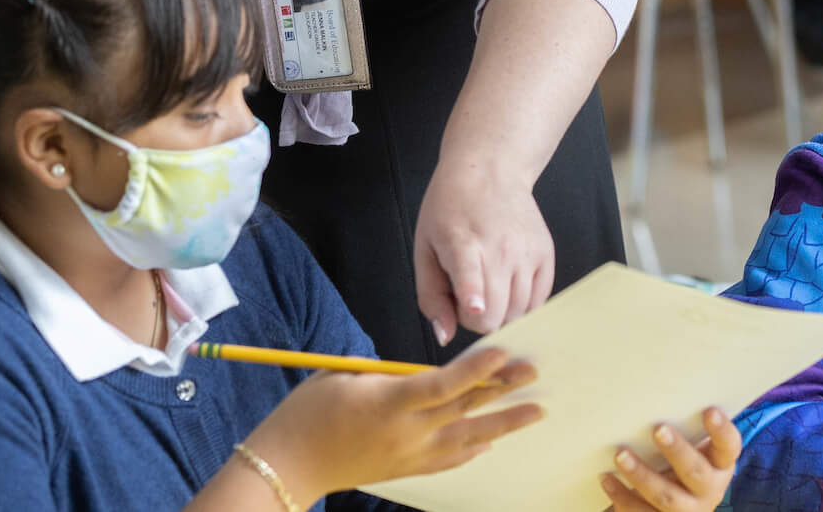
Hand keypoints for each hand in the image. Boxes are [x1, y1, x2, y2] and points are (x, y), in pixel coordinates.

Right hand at [234, 349, 541, 504]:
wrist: (288, 465)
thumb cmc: (308, 412)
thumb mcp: (344, 375)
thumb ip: (389, 373)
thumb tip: (422, 374)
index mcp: (389, 402)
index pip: (443, 384)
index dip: (476, 369)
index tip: (504, 352)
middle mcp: (407, 432)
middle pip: (464, 408)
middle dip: (502, 389)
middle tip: (534, 372)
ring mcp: (409, 455)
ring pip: (468, 438)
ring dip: (503, 423)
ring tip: (534, 412)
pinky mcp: (406, 470)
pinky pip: (449, 460)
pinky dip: (473, 448)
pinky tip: (492, 440)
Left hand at [415, 164, 553, 343]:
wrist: (490, 170)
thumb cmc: (451, 209)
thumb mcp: (425, 248)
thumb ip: (431, 296)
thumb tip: (445, 336)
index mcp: (463, 243)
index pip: (471, 275)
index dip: (473, 297)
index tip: (474, 307)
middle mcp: (500, 248)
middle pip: (495, 315)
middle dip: (477, 320)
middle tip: (466, 298)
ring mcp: (527, 251)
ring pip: (517, 314)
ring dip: (499, 313)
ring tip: (487, 286)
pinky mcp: (546, 254)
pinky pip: (537, 302)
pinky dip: (520, 305)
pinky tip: (506, 286)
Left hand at [600, 407, 740, 510]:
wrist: (681, 505)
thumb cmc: (683, 461)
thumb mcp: (694, 446)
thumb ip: (686, 425)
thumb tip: (658, 382)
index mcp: (720, 465)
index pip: (729, 446)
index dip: (721, 430)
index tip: (709, 410)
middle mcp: (709, 490)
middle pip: (695, 472)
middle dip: (677, 451)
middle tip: (658, 429)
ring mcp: (687, 510)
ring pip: (666, 497)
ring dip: (642, 476)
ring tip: (620, 455)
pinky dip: (622, 496)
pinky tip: (607, 478)